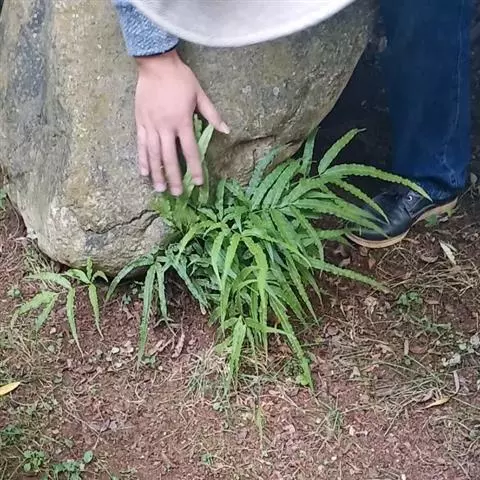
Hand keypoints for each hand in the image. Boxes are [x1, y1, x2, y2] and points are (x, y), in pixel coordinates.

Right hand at [135, 50, 228, 195]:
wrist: (156, 63)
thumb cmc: (180, 78)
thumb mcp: (200, 94)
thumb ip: (212, 114)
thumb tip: (226, 130)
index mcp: (182, 121)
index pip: (189, 150)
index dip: (194, 168)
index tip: (198, 183)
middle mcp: (165, 126)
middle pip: (169, 157)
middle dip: (174, 177)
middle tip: (177, 193)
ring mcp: (150, 125)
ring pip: (153, 154)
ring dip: (157, 173)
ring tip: (160, 188)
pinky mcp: (140, 122)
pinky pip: (140, 144)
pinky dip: (142, 159)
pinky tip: (144, 173)